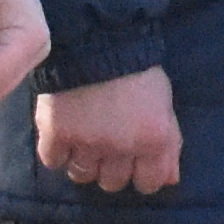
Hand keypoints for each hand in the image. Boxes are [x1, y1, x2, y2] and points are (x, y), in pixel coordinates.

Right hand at [37, 65, 180, 197]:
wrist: (97, 39)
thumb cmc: (138, 71)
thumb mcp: (164, 105)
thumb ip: (170, 146)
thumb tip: (169, 181)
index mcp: (152, 140)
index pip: (148, 184)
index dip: (141, 174)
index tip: (134, 161)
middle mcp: (120, 147)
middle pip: (112, 183)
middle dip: (111, 168)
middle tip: (107, 146)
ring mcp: (86, 142)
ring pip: (82, 176)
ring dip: (84, 162)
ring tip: (84, 142)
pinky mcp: (55, 133)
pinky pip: (53, 161)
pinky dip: (57, 153)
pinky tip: (64, 137)